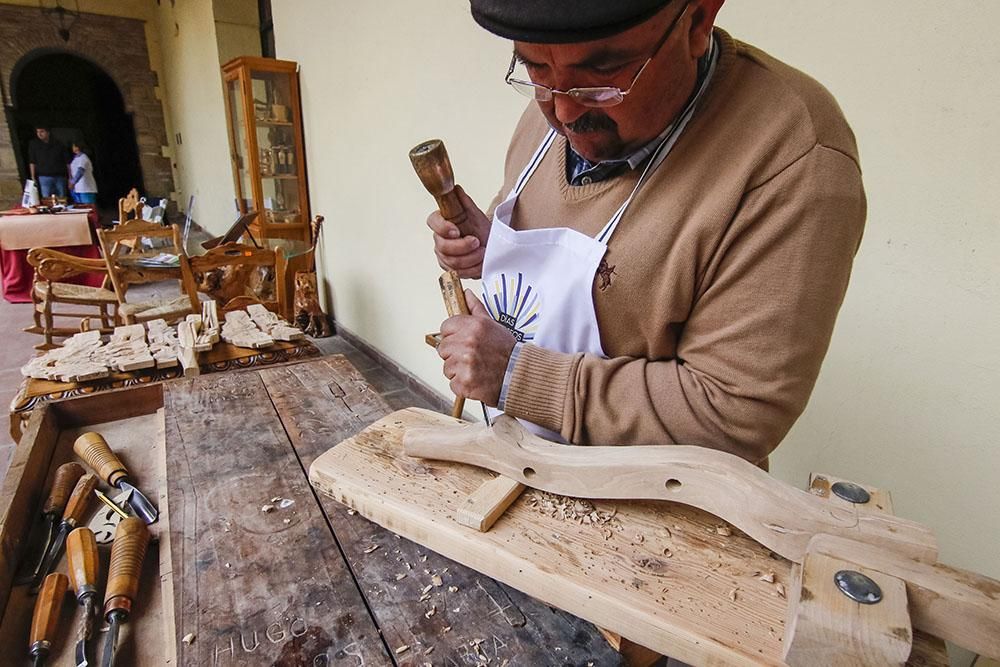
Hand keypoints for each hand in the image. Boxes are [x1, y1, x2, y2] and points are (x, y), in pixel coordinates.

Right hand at [426, 185, 490, 278]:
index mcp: (441, 221)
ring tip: (483, 252)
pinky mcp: (451, 269)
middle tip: (477, 242)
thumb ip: (464, 202)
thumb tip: (456, 189)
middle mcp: (439, 239)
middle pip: (442, 247)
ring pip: (451, 262)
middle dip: (462, 247)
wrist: (489, 243)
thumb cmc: (480, 228)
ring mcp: (444, 255)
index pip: (433, 222)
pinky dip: (472, 269)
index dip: (443, 228)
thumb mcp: (475, 214)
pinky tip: (481, 262)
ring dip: (470, 258)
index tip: (456, 230)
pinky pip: (458, 272)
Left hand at [438, 289, 515, 405]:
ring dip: (458, 370)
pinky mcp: (464, 382)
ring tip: (475, 368)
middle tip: (471, 356)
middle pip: (443, 348)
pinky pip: (452, 383)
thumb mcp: (492, 325)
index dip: (453, 335)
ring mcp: (464, 364)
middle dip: (454, 354)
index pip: (445, 327)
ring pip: (447, 367)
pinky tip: (475, 379)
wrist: (518, 375)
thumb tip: (466, 294)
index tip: (462, 341)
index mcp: (472, 326)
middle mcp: (467, 343)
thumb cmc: (506, 351)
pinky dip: (462, 385)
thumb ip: (476, 308)